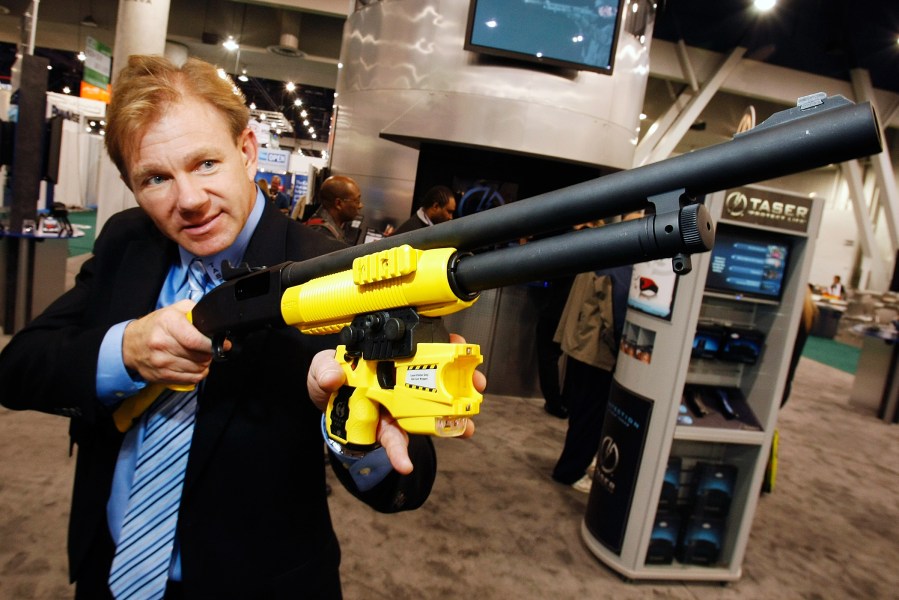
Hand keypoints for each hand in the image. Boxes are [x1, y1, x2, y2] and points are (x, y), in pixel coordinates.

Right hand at [122, 299, 213, 384]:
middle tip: (208, 349)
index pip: (195, 340)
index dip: (212, 344)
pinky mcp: (161, 376)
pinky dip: (198, 374)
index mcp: (167, 324)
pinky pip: (190, 379)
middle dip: (210, 354)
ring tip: (201, 357)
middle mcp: (162, 344)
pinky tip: (195, 366)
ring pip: (197, 369)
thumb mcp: (173, 310)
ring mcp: (161, 362)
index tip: (223, 344)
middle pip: (198, 356)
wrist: (130, 344)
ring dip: (204, 364)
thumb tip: (212, 320)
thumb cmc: (155, 326)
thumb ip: (194, 311)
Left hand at [307, 333, 485, 475]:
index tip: (457, 344)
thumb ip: (324, 369)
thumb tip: (334, 375)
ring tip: (465, 428)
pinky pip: (397, 442)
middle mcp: (396, 382)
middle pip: (434, 380)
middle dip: (460, 383)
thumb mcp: (321, 368)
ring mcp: (395, 408)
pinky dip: (400, 454)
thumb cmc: (328, 379)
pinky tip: (405, 464)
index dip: (441, 344)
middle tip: (477, 385)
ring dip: (449, 420)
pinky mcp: (386, 431)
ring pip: (427, 413)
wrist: (322, 407)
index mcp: (385, 360)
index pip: (418, 349)